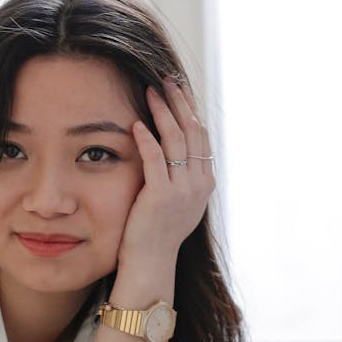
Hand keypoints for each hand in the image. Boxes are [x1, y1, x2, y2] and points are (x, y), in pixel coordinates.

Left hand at [119, 78, 214, 264]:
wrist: (151, 263)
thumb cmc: (156, 231)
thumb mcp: (178, 200)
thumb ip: (180, 175)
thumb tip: (174, 146)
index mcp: (205, 181)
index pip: (201, 135)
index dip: (191, 108)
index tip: (179, 87)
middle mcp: (199, 183)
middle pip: (192, 131)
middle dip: (179, 101)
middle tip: (166, 79)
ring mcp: (183, 190)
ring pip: (176, 140)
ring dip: (163, 112)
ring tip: (150, 90)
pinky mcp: (161, 197)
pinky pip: (155, 159)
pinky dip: (147, 139)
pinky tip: (136, 124)